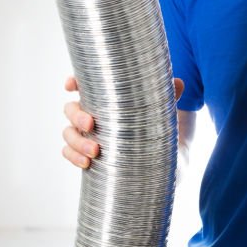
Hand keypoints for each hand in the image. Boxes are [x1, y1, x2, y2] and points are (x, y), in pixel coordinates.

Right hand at [61, 75, 184, 168]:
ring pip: (68, 133)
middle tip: (91, 124)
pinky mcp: (88, 157)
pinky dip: (73, 157)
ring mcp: (88, 136)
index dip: (73, 82)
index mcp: (107, 100)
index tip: (71, 85)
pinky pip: (69, 154)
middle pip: (70, 109)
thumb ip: (168, 98)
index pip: (84, 86)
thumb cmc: (160, 130)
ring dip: (76, 141)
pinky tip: (87, 163)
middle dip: (76, 115)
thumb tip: (178, 83)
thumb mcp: (164, 114)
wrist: (168, 164)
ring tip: (95, 152)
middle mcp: (93, 115)